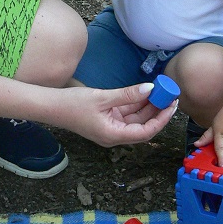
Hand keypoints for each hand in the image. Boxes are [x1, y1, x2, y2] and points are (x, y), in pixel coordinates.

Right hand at [57, 83, 177, 147]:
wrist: (50, 106)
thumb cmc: (72, 104)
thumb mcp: (102, 97)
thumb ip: (127, 94)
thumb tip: (149, 88)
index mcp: (114, 135)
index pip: (145, 132)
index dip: (161, 119)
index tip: (172, 105)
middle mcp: (115, 135)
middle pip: (143, 126)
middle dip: (157, 112)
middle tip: (170, 96)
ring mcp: (110, 127)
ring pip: (136, 119)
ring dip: (148, 106)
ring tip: (161, 91)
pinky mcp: (107, 120)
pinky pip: (126, 114)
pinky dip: (136, 104)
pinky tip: (145, 92)